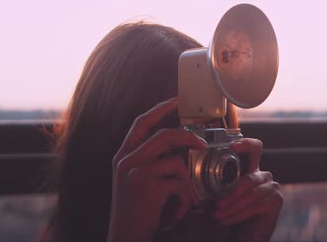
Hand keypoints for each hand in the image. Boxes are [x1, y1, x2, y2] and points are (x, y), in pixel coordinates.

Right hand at [107, 97, 204, 241]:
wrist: (125, 237)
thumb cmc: (137, 212)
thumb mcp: (136, 182)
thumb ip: (150, 163)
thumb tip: (179, 148)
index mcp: (123, 156)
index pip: (141, 123)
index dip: (160, 109)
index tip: (178, 99)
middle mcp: (126, 160)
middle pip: (164, 135)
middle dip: (188, 137)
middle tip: (203, 144)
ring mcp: (135, 171)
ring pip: (176, 161)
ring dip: (187, 181)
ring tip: (186, 199)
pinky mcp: (146, 186)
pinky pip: (179, 183)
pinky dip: (185, 198)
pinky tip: (180, 211)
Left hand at [214, 139, 283, 241]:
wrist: (242, 237)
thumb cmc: (230, 216)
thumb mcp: (218, 198)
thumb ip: (213, 186)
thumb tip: (195, 179)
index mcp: (250, 170)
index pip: (253, 148)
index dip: (246, 144)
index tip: (233, 147)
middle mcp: (263, 176)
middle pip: (249, 177)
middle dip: (230, 193)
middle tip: (215, 205)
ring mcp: (272, 188)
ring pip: (250, 193)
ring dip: (232, 206)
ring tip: (218, 216)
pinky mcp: (276, 201)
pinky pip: (255, 205)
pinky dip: (238, 214)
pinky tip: (227, 220)